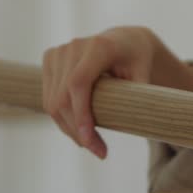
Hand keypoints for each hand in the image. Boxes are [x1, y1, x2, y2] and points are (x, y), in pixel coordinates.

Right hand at [42, 26, 192, 158]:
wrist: (124, 40)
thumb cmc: (137, 60)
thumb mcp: (144, 75)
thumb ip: (137, 96)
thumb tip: (133, 124)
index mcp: (100, 46)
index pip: (78, 83)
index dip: (80, 113)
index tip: (89, 141)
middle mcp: (75, 46)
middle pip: (63, 98)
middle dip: (77, 131)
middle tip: (100, 152)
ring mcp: (59, 52)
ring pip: (53, 102)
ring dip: (69, 129)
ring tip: (92, 143)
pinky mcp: (49, 59)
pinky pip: (49, 98)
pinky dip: (62, 118)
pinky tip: (79, 128)